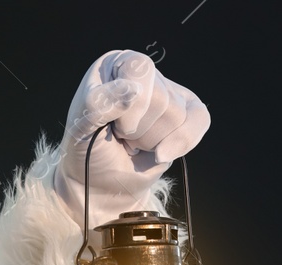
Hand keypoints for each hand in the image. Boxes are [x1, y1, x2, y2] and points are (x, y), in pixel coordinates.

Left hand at [53, 49, 209, 227]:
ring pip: (177, 115)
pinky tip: (158, 152)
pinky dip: (181, 143)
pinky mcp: (188, 112)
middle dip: (138, 129)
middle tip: (121, 136)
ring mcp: (168, 91)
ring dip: (150, 140)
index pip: (139, 69)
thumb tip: (132, 90)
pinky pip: (200, 120)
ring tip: (132, 142)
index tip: (116, 127)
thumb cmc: (87, 150)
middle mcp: (144, 73)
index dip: (132, 103)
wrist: (101, 182)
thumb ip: (98, 103)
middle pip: (160, 97)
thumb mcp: (81, 126)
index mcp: (116, 65)